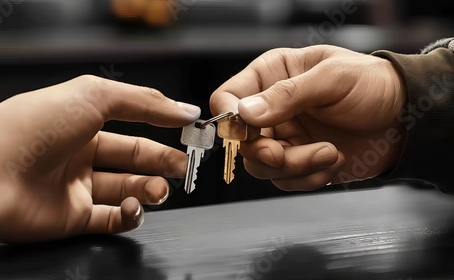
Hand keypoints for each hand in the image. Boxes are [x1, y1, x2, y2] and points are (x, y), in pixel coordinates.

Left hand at [0, 75, 200, 242]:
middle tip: (183, 167)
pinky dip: (130, 216)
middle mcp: (82, 156)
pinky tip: (134, 207)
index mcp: (85, 123)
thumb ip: (145, 102)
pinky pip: (112, 220)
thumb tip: (185, 109)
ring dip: (150, 190)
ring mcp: (78, 188)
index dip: (163, 129)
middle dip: (163, 163)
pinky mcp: (73, 218)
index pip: (134, 126)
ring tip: (159, 188)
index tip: (190, 133)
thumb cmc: (36, 124)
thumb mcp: (95, 96)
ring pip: (128, 191)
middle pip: (135, 161)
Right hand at [210, 45, 405, 190]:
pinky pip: (284, 181)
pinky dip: (308, 178)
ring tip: (329, 153)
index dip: (230, 117)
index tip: (249, 132)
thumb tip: (245, 112)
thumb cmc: (372, 85)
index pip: (228, 96)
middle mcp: (271, 109)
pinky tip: (333, 161)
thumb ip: (287, 95)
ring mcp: (284, 138)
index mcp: (271, 76)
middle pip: (241, 141)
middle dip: (266, 153)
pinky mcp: (298, 162)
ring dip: (294, 167)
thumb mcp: (332, 79)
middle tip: (285, 154)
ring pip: (261, 166)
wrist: (406, 120)